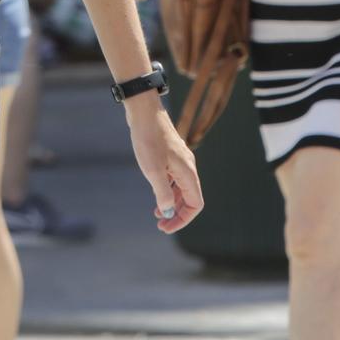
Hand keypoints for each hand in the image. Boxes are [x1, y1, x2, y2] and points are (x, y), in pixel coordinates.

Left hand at [125, 96, 202, 232]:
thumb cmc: (149, 140)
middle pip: (189, 198)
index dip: (182, 219)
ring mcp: (180, 160)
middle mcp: (188, 167)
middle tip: (159, 223)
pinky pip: (175, 178)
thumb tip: (168, 211)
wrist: (144, 113)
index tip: (165, 226)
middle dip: (176, 213)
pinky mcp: (171, 155)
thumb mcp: (153, 171)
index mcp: (188, 173)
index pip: (195, 204)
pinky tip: (156, 190)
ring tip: (156, 212)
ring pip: (182, 188)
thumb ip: (163, 193)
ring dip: (171, 202)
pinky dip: (168, 189)